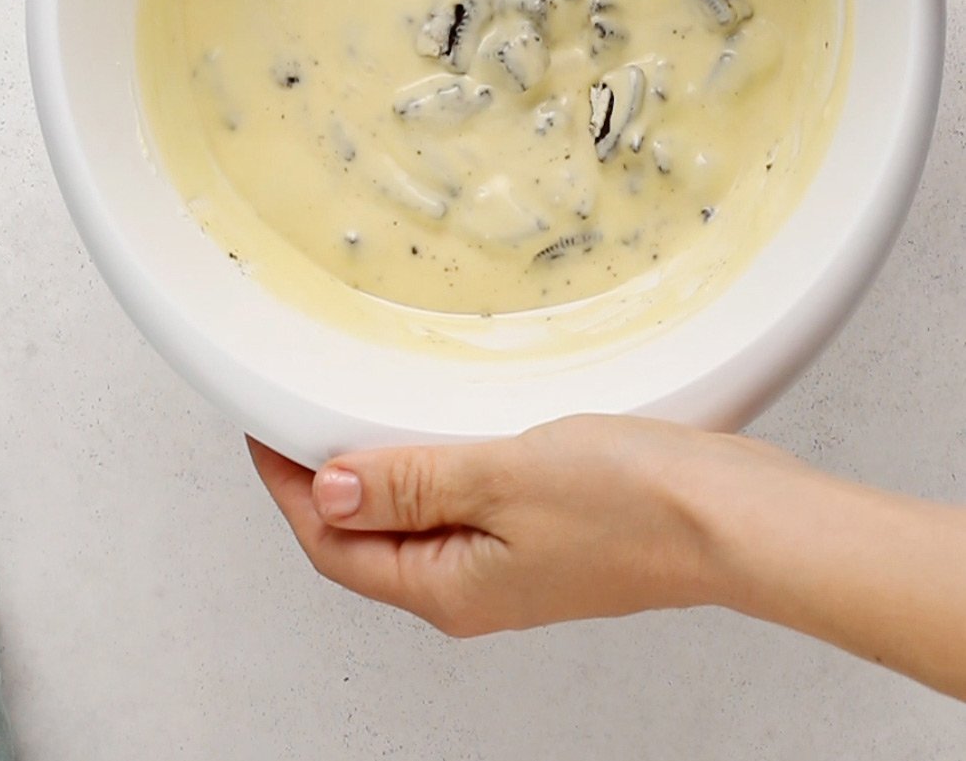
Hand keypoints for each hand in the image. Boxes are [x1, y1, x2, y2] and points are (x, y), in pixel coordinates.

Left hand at [248, 416, 773, 634]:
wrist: (735, 517)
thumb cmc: (638, 505)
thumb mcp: (503, 477)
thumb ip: (412, 482)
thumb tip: (331, 489)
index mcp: (451, 588)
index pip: (336, 545)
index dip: (292, 488)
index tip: (266, 431)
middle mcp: (474, 587)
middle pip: (368, 539)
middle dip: (326, 481)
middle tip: (300, 415)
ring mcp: (511, 563)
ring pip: (415, 519)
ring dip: (382, 471)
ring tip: (358, 413)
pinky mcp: (544, 533)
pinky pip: (461, 503)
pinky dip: (435, 465)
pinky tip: (444, 426)